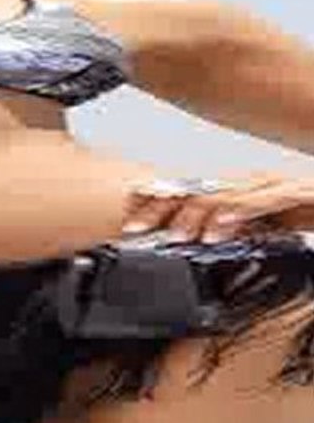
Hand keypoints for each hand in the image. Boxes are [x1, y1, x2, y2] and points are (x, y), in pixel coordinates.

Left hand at [122, 174, 313, 243]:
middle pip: (195, 190)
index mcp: (238, 188)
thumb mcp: (265, 225)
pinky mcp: (297, 192)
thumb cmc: (307, 210)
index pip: (188, 191)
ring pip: (222, 195)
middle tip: (135, 229)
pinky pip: (262, 202)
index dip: (155, 201)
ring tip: (171, 235)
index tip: (127, 217)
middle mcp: (249, 181)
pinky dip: (237, 214)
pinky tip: (217, 228)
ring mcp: (271, 184)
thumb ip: (235, 229)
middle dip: (160, 208)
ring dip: (192, 216)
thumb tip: (203, 241)